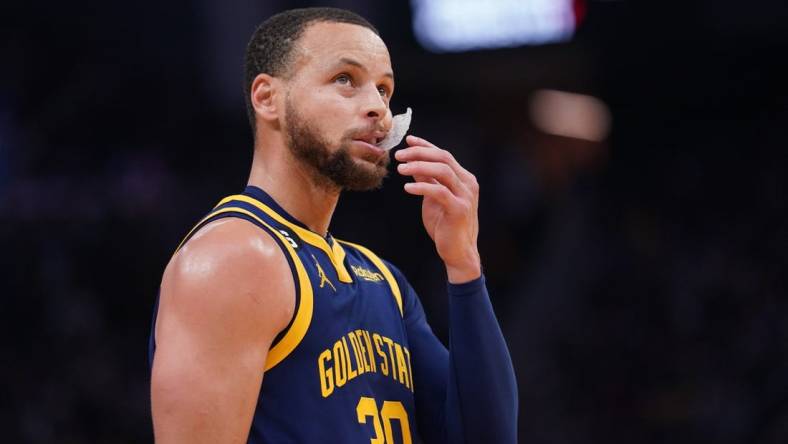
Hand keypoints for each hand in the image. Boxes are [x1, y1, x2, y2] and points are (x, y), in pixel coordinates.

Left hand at [395, 135, 480, 283]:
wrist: (458, 252)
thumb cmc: (446, 226)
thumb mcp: (434, 200)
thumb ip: (427, 182)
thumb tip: (413, 165)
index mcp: (463, 179)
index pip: (444, 155)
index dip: (425, 146)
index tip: (408, 140)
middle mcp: (468, 183)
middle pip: (443, 158)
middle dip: (419, 153)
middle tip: (399, 155)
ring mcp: (465, 196)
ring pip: (442, 171)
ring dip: (419, 167)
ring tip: (400, 169)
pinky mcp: (459, 209)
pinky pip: (439, 192)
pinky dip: (422, 187)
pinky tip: (407, 189)